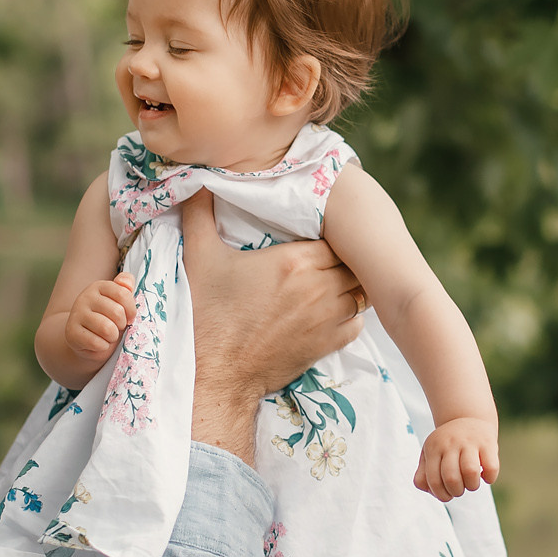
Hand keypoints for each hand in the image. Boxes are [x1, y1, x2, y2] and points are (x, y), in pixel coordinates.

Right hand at [66, 272, 136, 365]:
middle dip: (122, 325)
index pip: (123, 294)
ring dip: (113, 337)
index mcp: (100, 286)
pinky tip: (99, 343)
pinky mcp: (71, 332)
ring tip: (109, 336)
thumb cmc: (108, 319)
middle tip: (117, 328)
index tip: (130, 318)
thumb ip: (126, 288)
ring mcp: (77, 314)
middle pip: (117, 312)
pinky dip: (103, 347)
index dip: (132, 310)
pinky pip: (96, 343)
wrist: (85, 338)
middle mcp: (86, 297)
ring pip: (107, 328)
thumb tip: (127, 284)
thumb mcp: (119, 302)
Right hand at [184, 193, 362, 455]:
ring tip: (333, 278)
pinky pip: (358, 322)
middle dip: (344, 257)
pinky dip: (351, 313)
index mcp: (295, 261)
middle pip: (353, 262)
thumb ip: (200, 213)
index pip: (337, 236)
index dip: (332, 234)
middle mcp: (320, 288)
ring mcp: (328, 318)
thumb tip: (196, 183)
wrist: (215, 373)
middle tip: (328, 254)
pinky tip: (332, 309)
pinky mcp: (328, 345)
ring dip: (351, 283)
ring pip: (361, 291)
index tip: (318, 233)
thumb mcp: (199, 257)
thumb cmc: (206, 314)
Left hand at [414, 417, 498, 500]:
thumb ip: (423, 475)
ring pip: (470, 472)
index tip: (447, 494)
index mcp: (433, 448)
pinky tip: (485, 475)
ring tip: (472, 483)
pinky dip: (489, 478)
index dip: (441, 495)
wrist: (467, 416)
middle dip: (456, 492)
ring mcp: (469, 442)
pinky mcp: (488, 443)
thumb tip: (431, 491)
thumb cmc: (446, 444)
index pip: (433, 481)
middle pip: (452, 478)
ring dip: (472, 486)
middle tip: (459, 488)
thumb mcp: (429, 454)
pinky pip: (491, 468)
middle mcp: (450, 443)